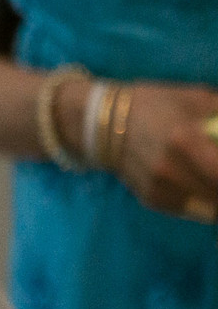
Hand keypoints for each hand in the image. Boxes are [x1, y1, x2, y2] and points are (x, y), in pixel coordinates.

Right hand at [117, 81, 217, 220]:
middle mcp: (171, 171)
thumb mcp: (198, 98)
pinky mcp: (155, 201)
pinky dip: (208, 201)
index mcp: (184, 140)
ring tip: (213, 176)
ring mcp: (161, 189)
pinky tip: (205, 184)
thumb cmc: (157, 104)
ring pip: (212, 210)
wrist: (102, 123)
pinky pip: (195, 210)